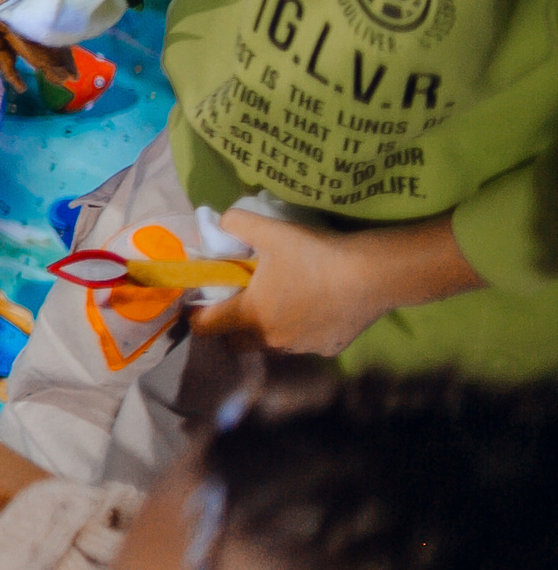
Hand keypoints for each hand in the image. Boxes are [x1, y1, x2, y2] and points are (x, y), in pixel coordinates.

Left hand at [188, 209, 477, 355]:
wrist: (372, 275)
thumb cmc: (314, 254)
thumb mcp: (269, 230)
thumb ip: (235, 222)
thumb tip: (219, 221)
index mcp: (251, 314)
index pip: (206, 327)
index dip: (196, 316)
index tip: (197, 303)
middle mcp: (272, 339)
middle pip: (237, 342)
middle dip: (231, 327)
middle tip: (238, 301)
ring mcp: (302, 348)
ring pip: (273, 344)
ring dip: (268, 328)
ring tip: (280, 302)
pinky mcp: (330, 348)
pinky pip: (306, 342)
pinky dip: (303, 330)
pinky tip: (315, 307)